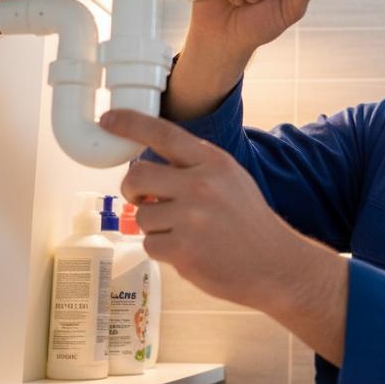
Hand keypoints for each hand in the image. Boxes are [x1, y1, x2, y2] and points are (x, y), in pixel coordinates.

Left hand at [100, 108, 351, 363]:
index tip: (108, 118)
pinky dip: (162, 250)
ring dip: (154, 226)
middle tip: (143, 199)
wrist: (276, 265)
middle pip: (137, 175)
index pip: (164, 133)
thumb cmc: (249, 222)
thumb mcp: (230, 180)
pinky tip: (187, 251)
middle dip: (132, 189)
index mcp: (213, 163)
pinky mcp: (183, 250)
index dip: (130, 124)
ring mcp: (190, 218)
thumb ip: (195, 169)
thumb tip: (151, 165)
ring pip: (141, 215)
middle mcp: (200, 186)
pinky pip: (149, 244)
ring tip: (182, 233)